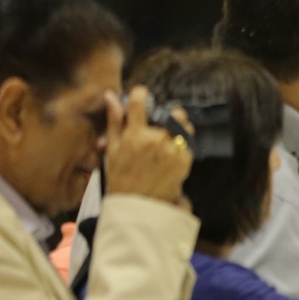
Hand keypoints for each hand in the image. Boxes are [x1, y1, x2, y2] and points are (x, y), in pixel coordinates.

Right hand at [103, 87, 192, 204]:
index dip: (141, 94)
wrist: (137, 205)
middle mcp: (157, 140)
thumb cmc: (120, 176)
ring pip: (185, 127)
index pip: (140, 101)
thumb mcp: (112, 148)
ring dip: (178, 129)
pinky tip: (169, 155)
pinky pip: (188, 145)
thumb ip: (115, 120)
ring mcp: (173, 151)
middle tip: (160, 124)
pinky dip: (180, 147)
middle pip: (174, 112)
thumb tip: (111, 95)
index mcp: (136, 135)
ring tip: (166, 140)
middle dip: (168, 115)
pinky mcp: (185, 162)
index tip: (141, 97)